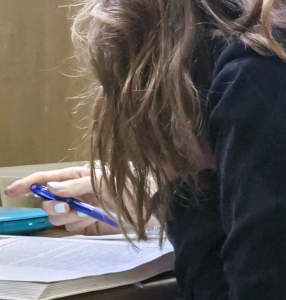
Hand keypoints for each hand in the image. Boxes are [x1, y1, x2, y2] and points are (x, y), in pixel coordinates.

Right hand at [3, 165, 120, 235]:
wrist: (151, 206)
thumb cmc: (131, 186)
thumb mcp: (104, 180)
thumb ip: (77, 184)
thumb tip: (52, 188)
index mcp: (77, 176)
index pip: (47, 179)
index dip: (28, 184)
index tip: (11, 191)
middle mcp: (75, 194)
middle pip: (47, 202)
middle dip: (52, 205)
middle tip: (66, 206)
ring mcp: (80, 210)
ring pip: (56, 217)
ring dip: (68, 216)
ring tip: (89, 212)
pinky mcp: (87, 227)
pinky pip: (70, 228)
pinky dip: (79, 225)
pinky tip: (94, 219)